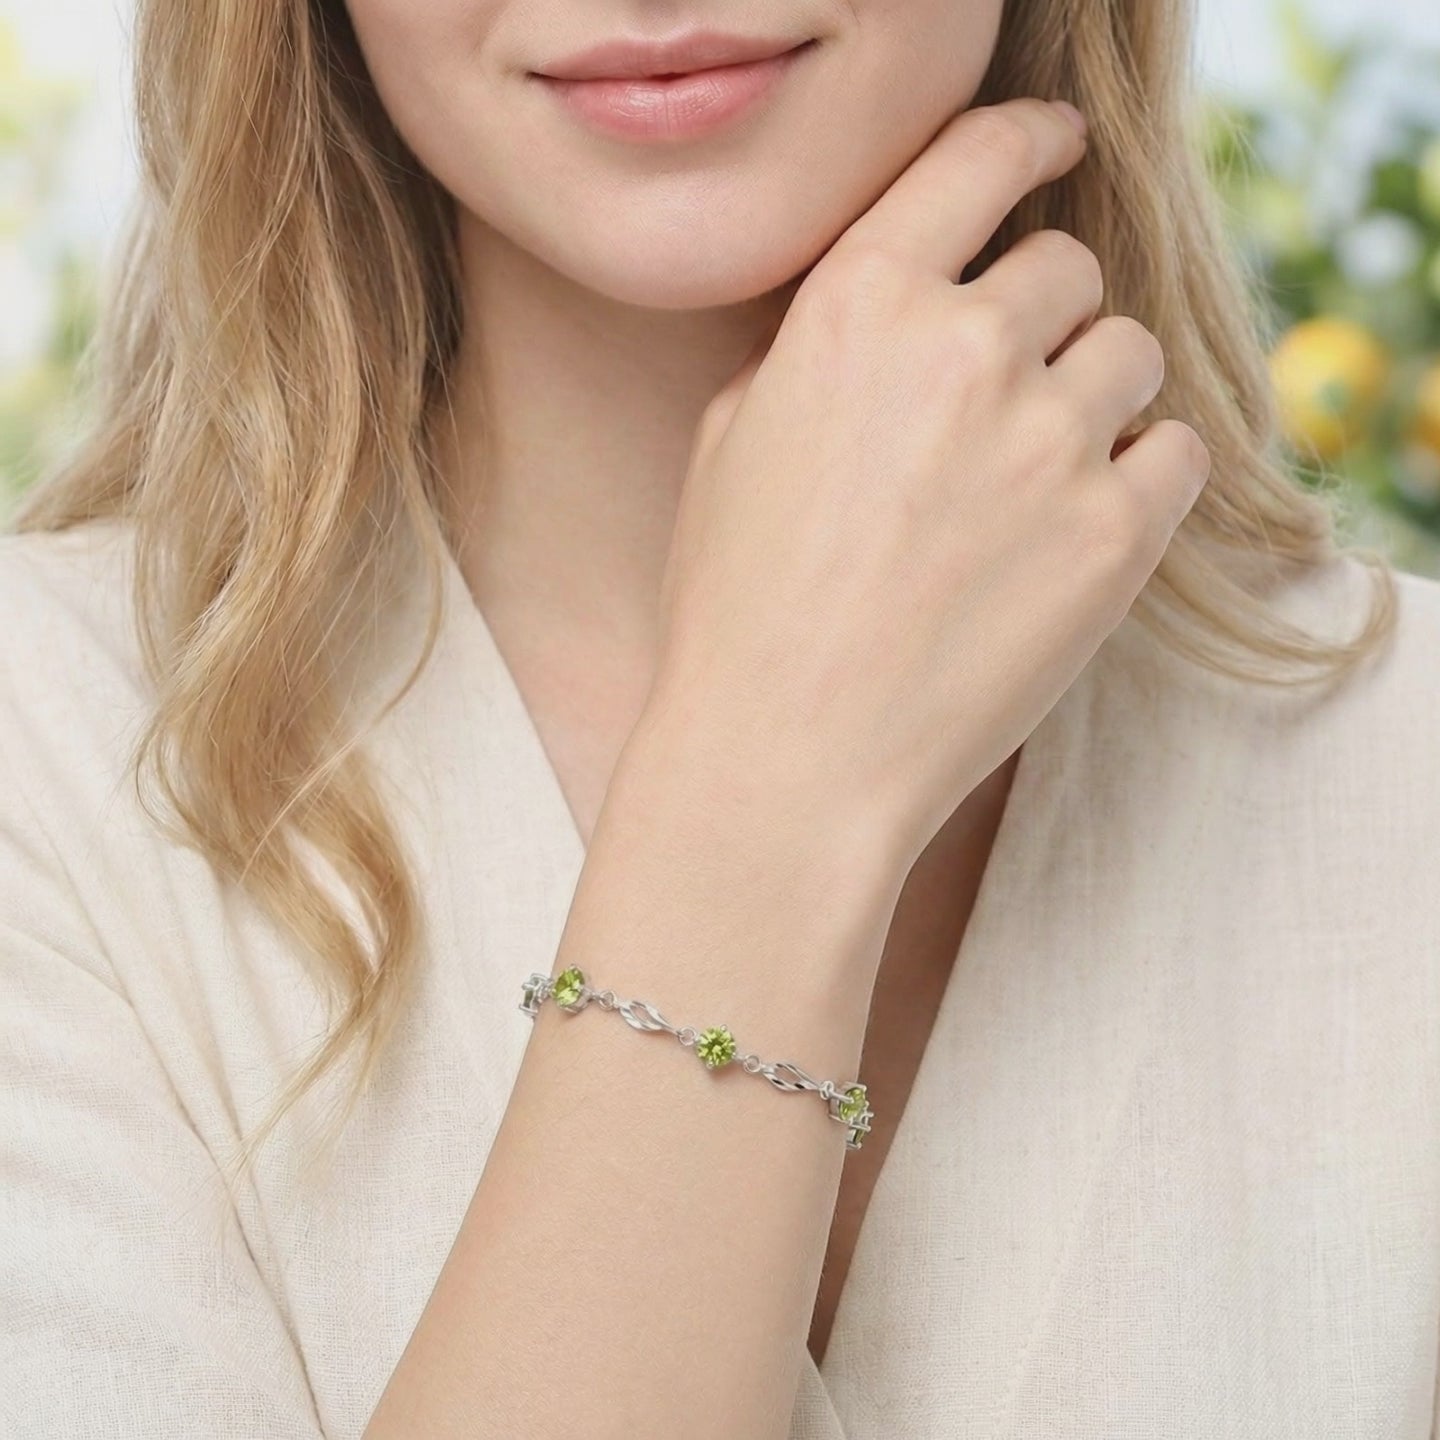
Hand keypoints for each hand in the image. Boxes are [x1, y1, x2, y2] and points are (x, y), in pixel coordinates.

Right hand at [646, 96, 1210, 874]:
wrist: (787, 756)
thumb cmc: (739, 607)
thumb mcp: (732, 444)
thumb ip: (820, 352)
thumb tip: (889, 319)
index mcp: (856, 308)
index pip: (975, 159)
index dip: (1028, 141)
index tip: (1057, 145)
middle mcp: (962, 348)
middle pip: (1066, 268)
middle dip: (1044, 318)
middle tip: (1009, 393)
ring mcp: (1048, 440)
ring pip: (1130, 355)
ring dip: (1094, 397)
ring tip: (1037, 475)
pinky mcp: (1113, 534)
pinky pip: (1176, 452)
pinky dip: (1140, 474)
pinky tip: (1080, 522)